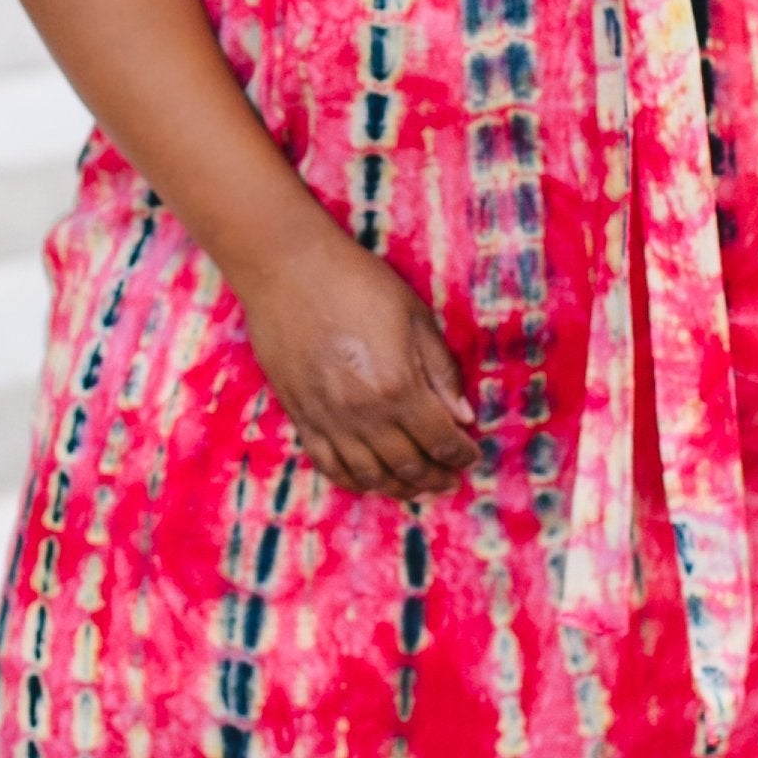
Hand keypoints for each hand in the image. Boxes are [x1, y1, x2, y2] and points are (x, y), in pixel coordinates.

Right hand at [236, 226, 481, 498]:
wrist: (286, 269)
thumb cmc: (356, 282)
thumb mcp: (415, 316)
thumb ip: (440, 370)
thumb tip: (463, 416)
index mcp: (399, 386)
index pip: (441, 439)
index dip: (461, 454)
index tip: (471, 455)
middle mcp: (364, 413)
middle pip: (408, 465)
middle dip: (436, 476)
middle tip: (450, 478)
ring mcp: (328, 420)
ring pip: (369, 475)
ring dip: (399, 488)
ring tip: (418, 487)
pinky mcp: (300, 417)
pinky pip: (329, 465)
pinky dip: (354, 481)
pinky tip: (370, 481)